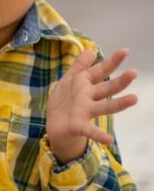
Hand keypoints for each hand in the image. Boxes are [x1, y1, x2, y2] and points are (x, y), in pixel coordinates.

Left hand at [45, 48, 137, 162]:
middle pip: (106, 89)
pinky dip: (98, 135)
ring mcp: (85, 112)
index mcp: (84, 85)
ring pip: (104, 107)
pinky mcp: (78, 125)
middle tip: (133, 73)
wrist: (55, 125)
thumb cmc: (65, 102)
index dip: (111, 61)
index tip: (125, 50)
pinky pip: (89, 130)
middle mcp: (88, 98)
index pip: (100, 71)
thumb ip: (79, 67)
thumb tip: (91, 51)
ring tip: (134, 99)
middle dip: (119, 81)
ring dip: (119, 104)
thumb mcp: (69, 81)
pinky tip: (109, 140)